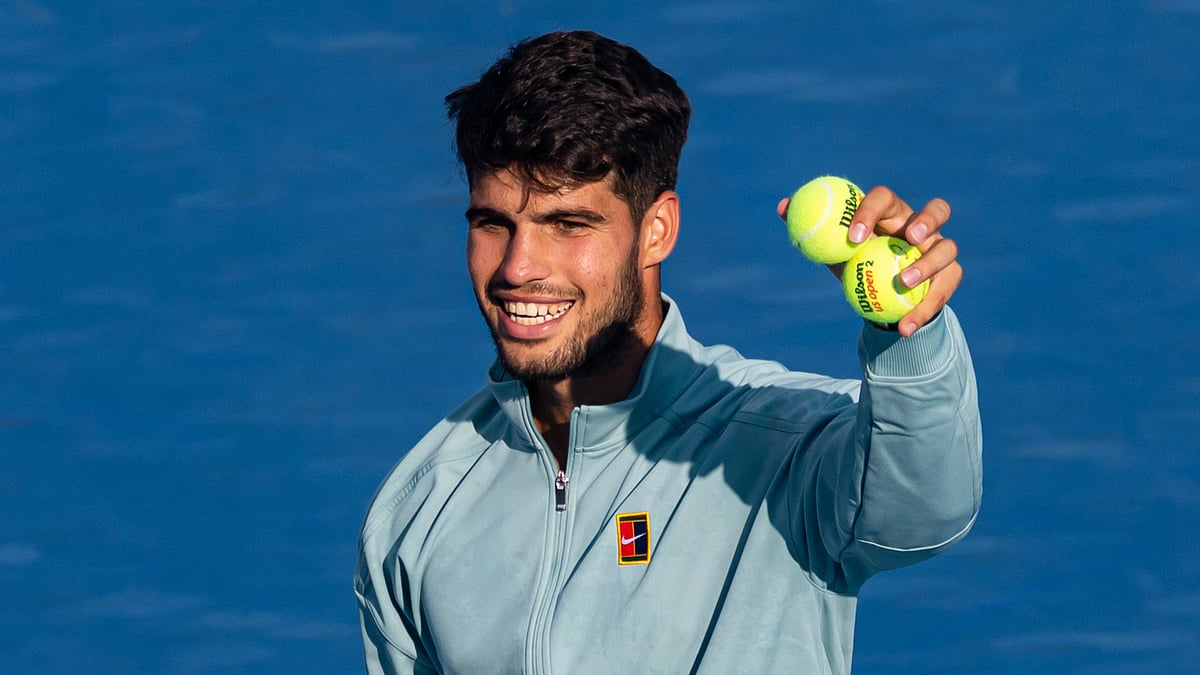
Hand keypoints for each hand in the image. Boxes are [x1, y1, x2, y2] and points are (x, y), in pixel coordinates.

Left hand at [776, 185, 961, 336]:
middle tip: (910, 240)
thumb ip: (811, 227)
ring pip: (947, 249)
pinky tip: (905, 326)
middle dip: (927, 220)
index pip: (884, 198)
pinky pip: (944, 290)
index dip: (871, 212)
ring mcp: (939, 249)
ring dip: (928, 265)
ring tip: (905, 283)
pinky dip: (924, 309)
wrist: (878, 296)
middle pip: (938, 210)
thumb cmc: (855, 262)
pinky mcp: (949, 276)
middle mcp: (920, 226)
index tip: (853, 238)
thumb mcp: (832, 248)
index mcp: (890, 212)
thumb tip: (783, 207)